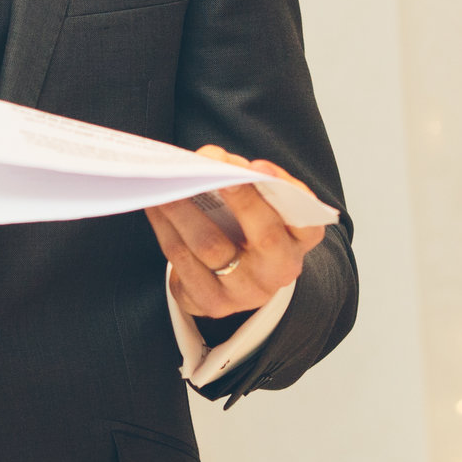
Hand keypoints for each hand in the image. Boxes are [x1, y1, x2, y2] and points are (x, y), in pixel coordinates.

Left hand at [145, 148, 326, 317]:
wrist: (234, 280)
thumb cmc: (249, 229)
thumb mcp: (263, 210)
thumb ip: (249, 183)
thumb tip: (211, 159)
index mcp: (299, 243)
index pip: (306, 222)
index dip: (286, 192)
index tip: (258, 167)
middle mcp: (278, 272)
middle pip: (264, 235)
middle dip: (237, 198)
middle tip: (209, 167)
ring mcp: (244, 293)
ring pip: (211, 246)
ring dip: (185, 209)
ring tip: (168, 183)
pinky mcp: (211, 303)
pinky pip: (183, 261)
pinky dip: (166, 227)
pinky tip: (155, 206)